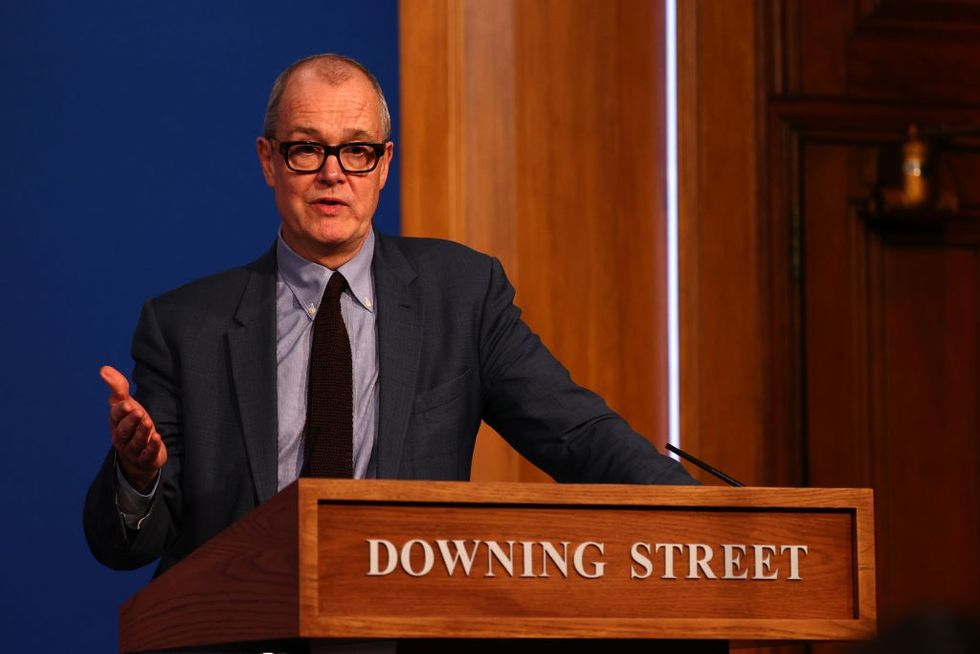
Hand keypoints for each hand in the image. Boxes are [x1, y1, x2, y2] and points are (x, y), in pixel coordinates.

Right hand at [100, 365, 166, 493]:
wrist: (139, 452)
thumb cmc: (132, 423)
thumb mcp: (126, 405)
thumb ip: (118, 388)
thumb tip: (104, 369)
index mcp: (116, 422)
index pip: (116, 416)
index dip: (120, 411)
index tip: (127, 404)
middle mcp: (122, 437)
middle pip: (124, 430)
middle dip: (131, 421)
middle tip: (139, 412)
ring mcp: (133, 449)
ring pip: (136, 442)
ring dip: (142, 433)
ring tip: (149, 424)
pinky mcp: (146, 459)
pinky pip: (147, 455)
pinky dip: (152, 447)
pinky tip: (157, 438)